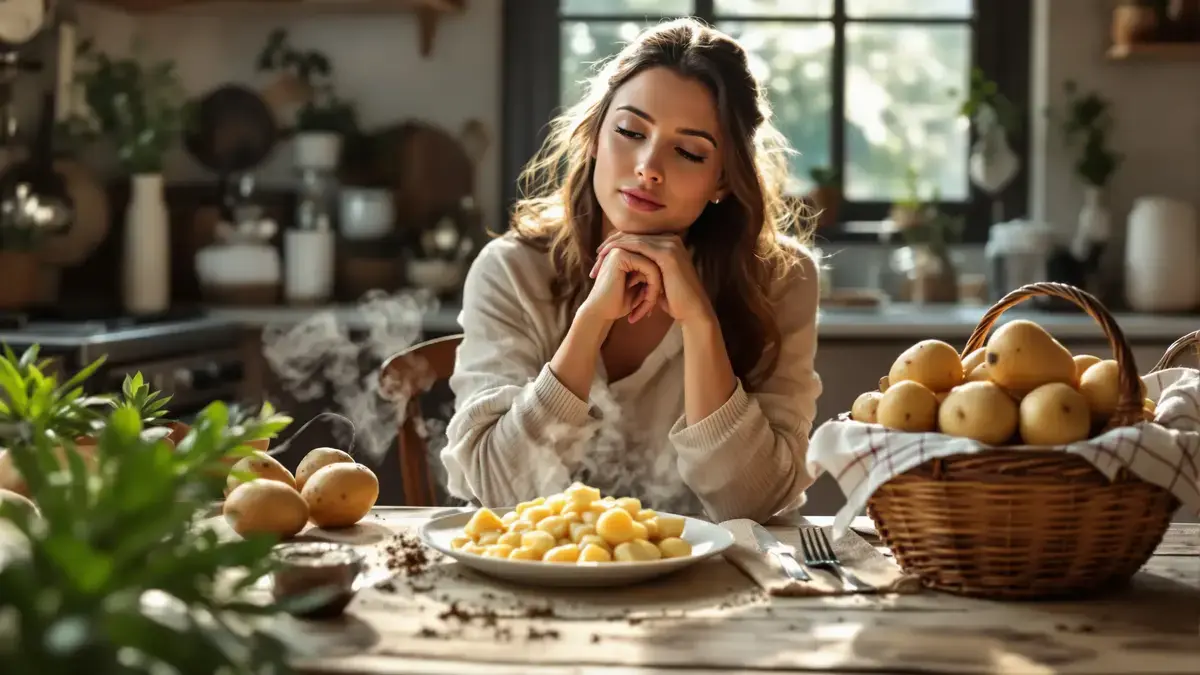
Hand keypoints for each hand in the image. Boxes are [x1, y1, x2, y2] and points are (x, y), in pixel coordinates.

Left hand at [590, 233, 713, 324]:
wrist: (692, 310)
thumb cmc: (675, 299)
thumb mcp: (658, 279)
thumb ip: (647, 269)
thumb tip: (631, 268)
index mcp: (669, 242)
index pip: (638, 237)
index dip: (618, 243)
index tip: (602, 255)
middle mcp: (670, 238)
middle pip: (634, 235)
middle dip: (612, 244)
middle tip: (596, 255)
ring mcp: (670, 244)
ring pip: (633, 239)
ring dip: (613, 247)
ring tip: (598, 258)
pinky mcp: (667, 253)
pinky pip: (638, 246)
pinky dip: (621, 250)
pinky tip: (608, 257)